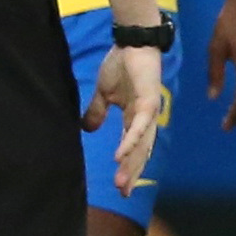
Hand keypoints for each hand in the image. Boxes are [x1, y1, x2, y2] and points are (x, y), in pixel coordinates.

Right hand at [88, 43, 166, 192]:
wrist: (132, 42)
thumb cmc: (121, 65)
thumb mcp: (103, 93)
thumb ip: (97, 111)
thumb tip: (87, 129)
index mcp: (133, 118)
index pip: (132, 149)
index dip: (128, 168)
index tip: (121, 189)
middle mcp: (144, 119)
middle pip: (140, 152)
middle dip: (132, 173)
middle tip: (123, 194)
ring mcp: (148, 111)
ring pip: (141, 144)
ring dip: (131, 163)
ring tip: (122, 182)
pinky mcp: (149, 101)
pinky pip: (139, 125)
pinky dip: (131, 141)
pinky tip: (120, 156)